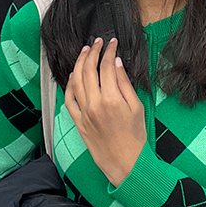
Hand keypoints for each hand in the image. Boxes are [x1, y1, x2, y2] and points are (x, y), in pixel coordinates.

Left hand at [65, 38, 146, 186]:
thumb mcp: (137, 107)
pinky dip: (69, 84)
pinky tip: (74, 75)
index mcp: (111, 99)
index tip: (112, 43)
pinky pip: (69, 99)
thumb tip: (117, 63)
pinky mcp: (78, 121)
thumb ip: (125, 84)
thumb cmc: (135, 137)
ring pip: (76, 81)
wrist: (126, 163)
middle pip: (89, 70)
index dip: (109, 51)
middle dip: (93, 52)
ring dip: (79, 63)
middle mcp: (94, 104)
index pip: (106, 67)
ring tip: (85, 52)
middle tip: (98, 43)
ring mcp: (84, 113)